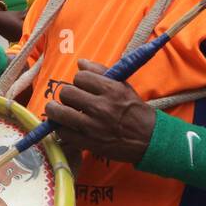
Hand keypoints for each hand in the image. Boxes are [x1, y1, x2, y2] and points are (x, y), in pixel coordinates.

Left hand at [42, 59, 156, 164]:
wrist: (149, 139)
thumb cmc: (135, 111)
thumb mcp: (123, 87)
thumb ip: (101, 72)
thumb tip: (80, 62)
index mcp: (112, 90)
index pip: (80, 77)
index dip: (78, 81)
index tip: (81, 86)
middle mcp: (101, 107)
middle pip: (66, 93)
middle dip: (66, 94)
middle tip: (71, 99)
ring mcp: (93, 126)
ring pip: (59, 112)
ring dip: (55, 110)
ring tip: (58, 110)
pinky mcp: (88, 143)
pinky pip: (63, 132)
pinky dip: (62, 128)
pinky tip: (68, 126)